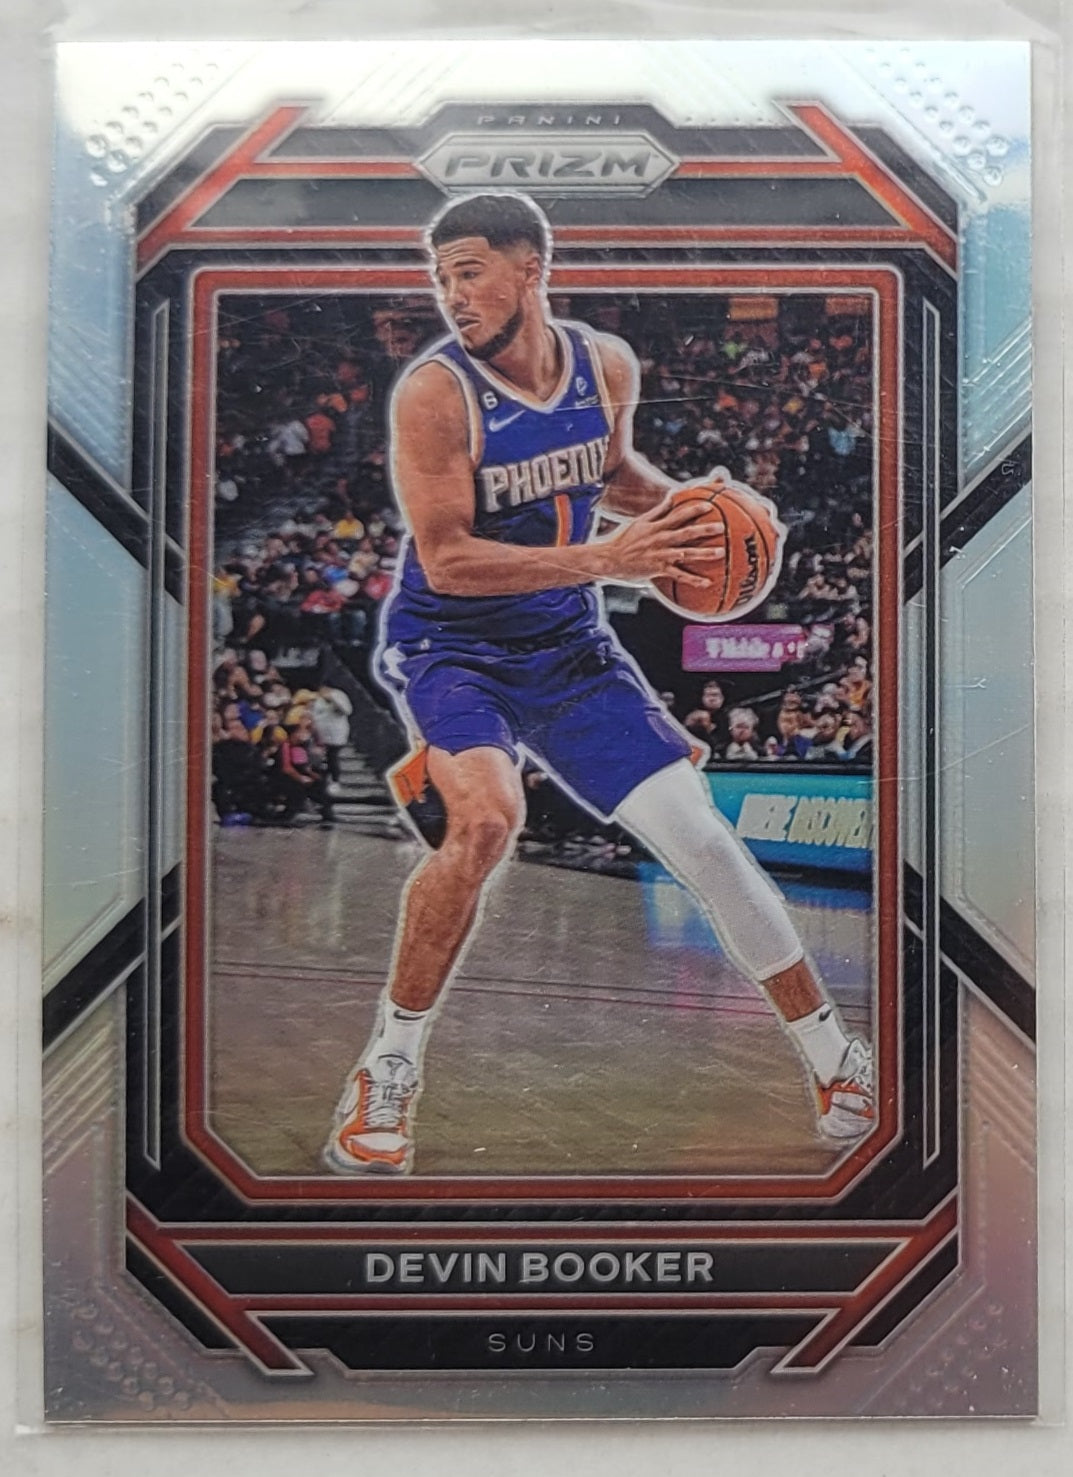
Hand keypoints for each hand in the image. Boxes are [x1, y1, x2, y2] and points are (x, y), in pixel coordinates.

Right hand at [597, 495, 724, 587]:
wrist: (610, 559)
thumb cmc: (625, 539)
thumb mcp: (640, 522)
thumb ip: (658, 510)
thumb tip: (673, 496)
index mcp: (657, 527)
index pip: (678, 515)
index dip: (693, 510)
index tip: (709, 505)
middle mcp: (660, 540)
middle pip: (685, 534)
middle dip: (704, 530)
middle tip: (721, 527)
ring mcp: (660, 555)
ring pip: (685, 554)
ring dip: (703, 554)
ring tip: (721, 552)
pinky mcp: (658, 569)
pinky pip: (679, 575)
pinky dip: (693, 579)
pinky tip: (707, 583)